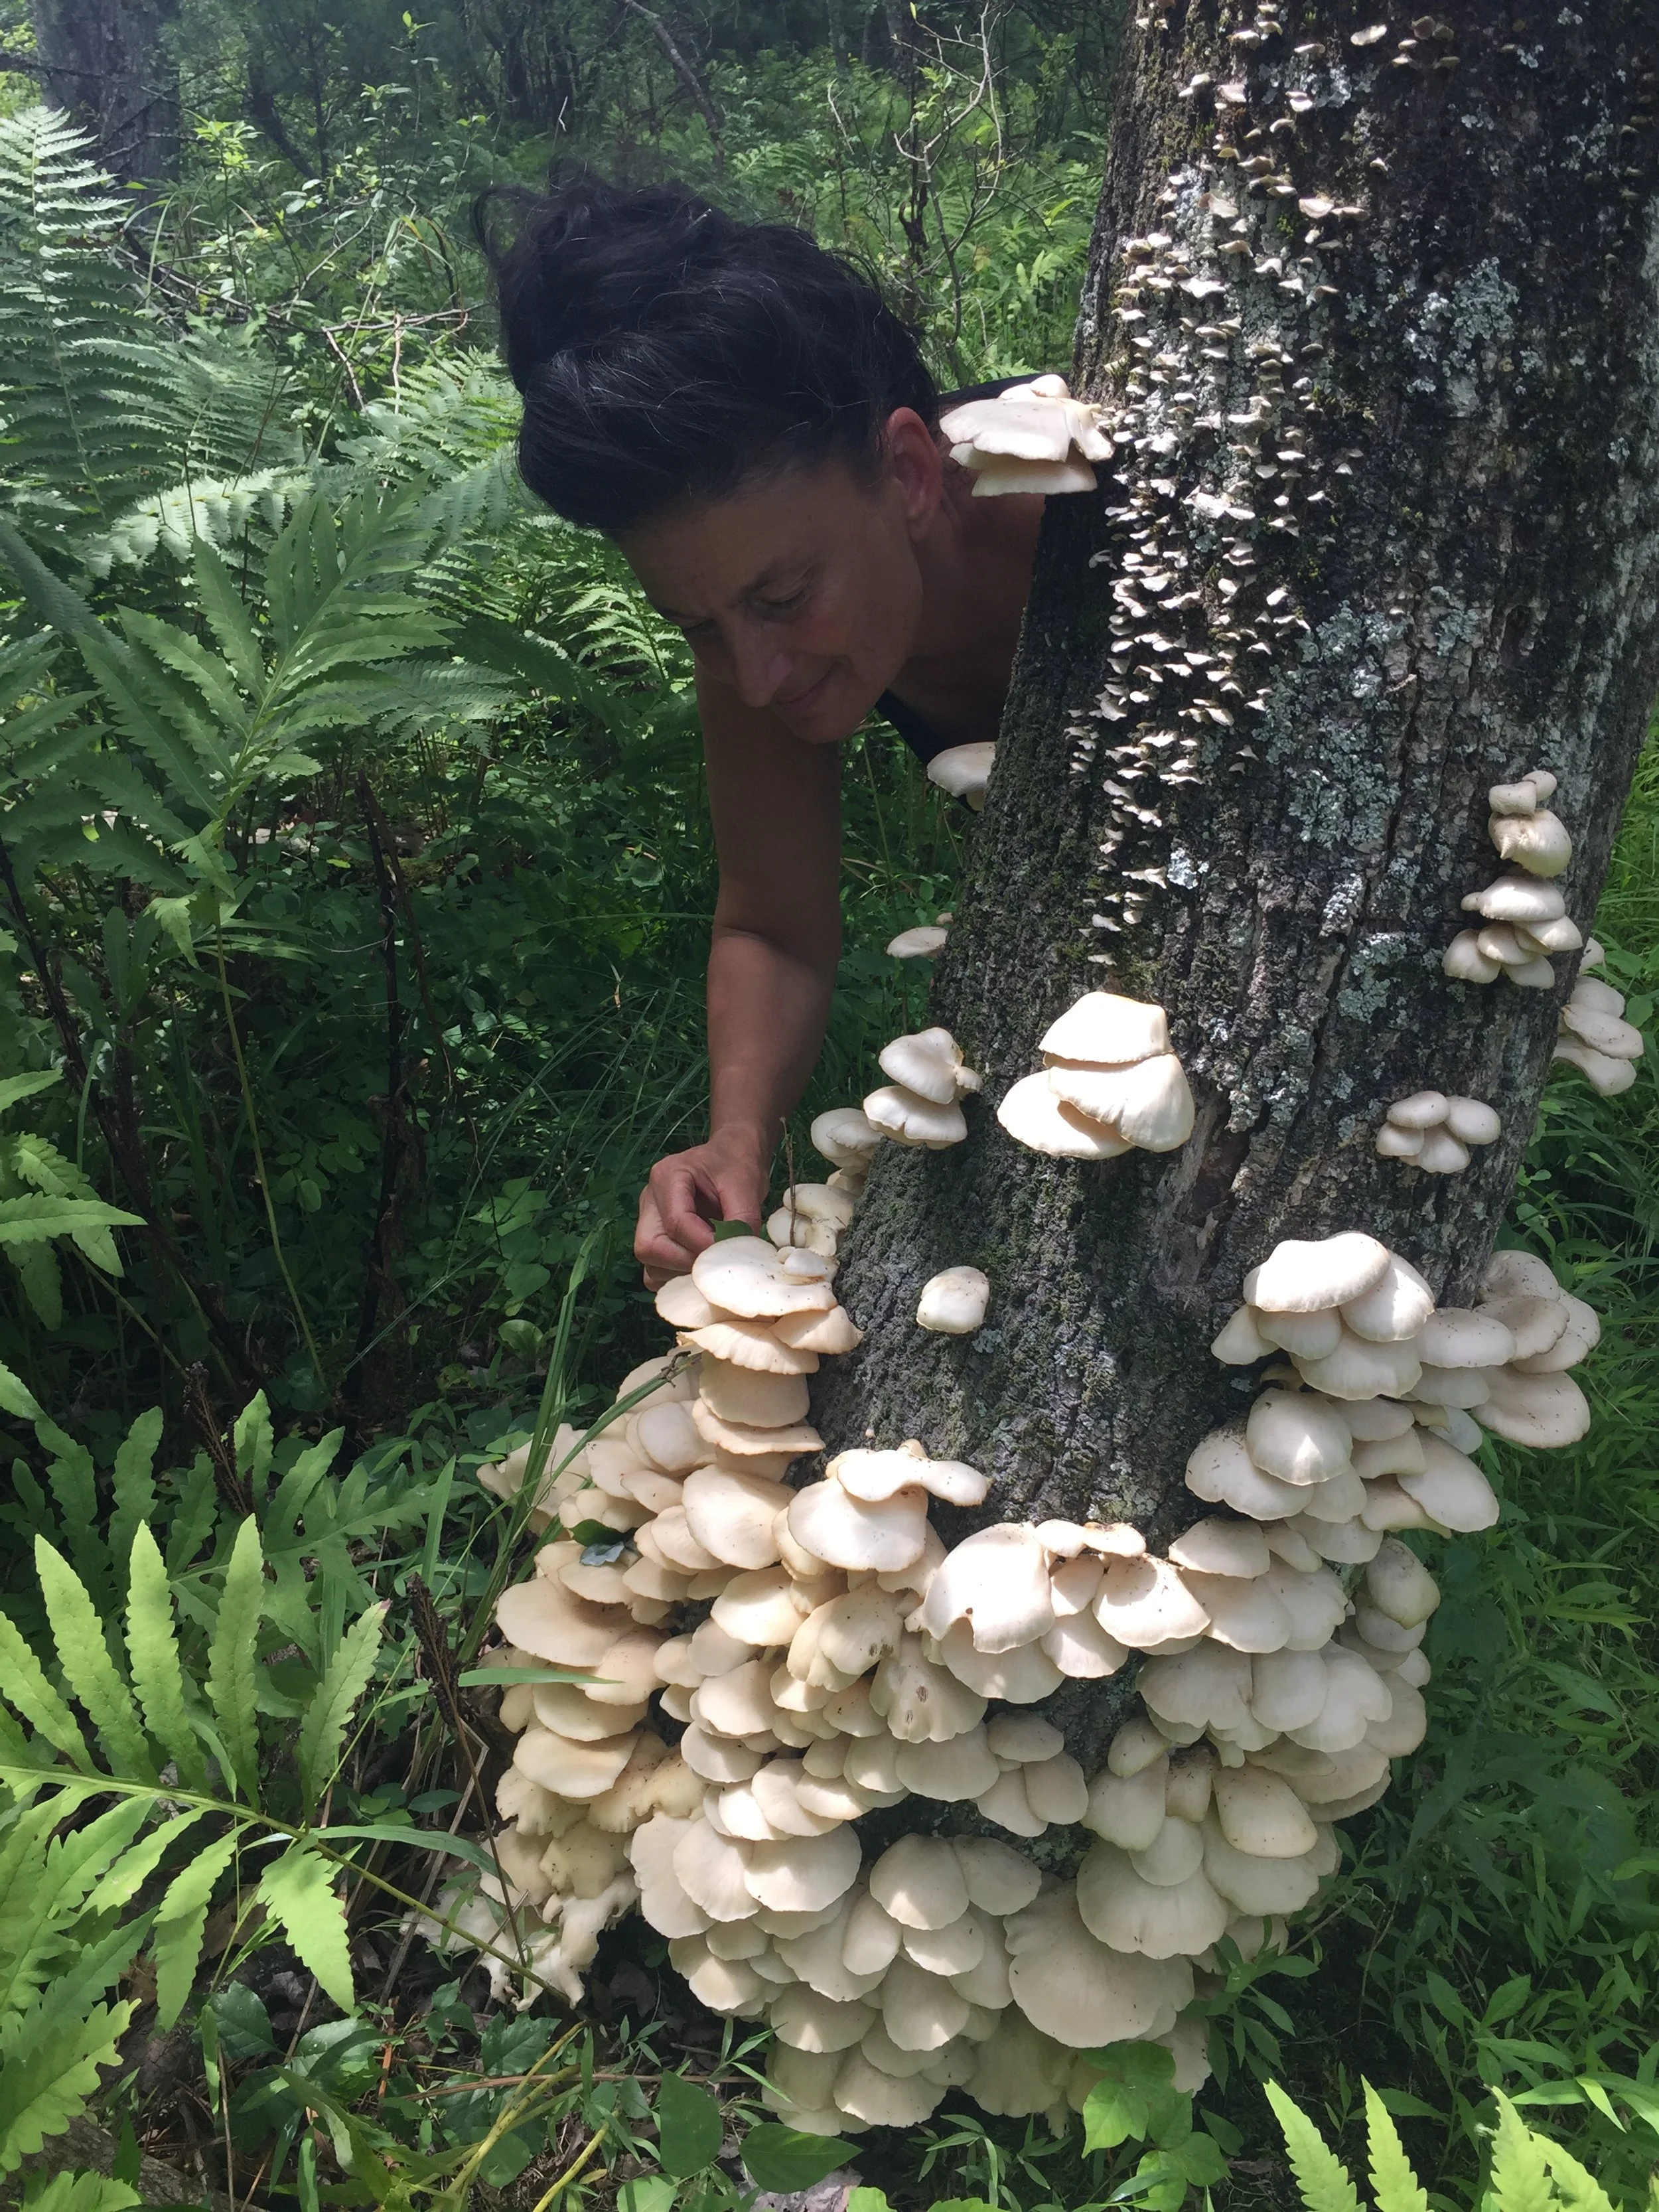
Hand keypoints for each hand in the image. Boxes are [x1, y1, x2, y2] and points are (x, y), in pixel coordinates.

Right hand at [635, 1130, 769, 1287]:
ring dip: (681, 1274)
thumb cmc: (736, 1165)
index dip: (703, 1245)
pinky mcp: (655, 1239)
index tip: (730, 1253)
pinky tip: (703, 1267)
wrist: (732, 1159)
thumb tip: (737, 1257)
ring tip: (713, 1264)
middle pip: (650, 1247)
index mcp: (666, 1176)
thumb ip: (742, 1219)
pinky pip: (655, 1272)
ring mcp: (648, 1221)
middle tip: (718, 1263)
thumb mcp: (746, 1185)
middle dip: (685, 1263)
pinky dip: (678, 1278)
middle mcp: (649, 1200)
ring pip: (649, 1264)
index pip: (676, 1223)